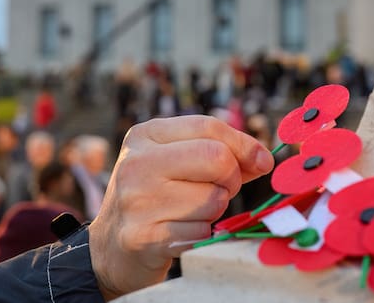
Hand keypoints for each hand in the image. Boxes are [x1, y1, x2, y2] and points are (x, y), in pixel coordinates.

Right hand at [88, 116, 273, 299]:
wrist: (110, 248)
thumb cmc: (154, 197)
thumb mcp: (175, 161)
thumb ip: (219, 152)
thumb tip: (263, 158)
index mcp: (145, 135)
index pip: (209, 127)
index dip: (244, 144)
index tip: (261, 162)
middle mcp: (136, 163)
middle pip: (217, 158)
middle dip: (231, 179)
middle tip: (219, 190)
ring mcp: (137, 201)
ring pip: (214, 199)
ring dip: (215, 210)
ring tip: (190, 212)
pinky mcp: (144, 237)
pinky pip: (203, 231)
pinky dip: (203, 234)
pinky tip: (181, 232)